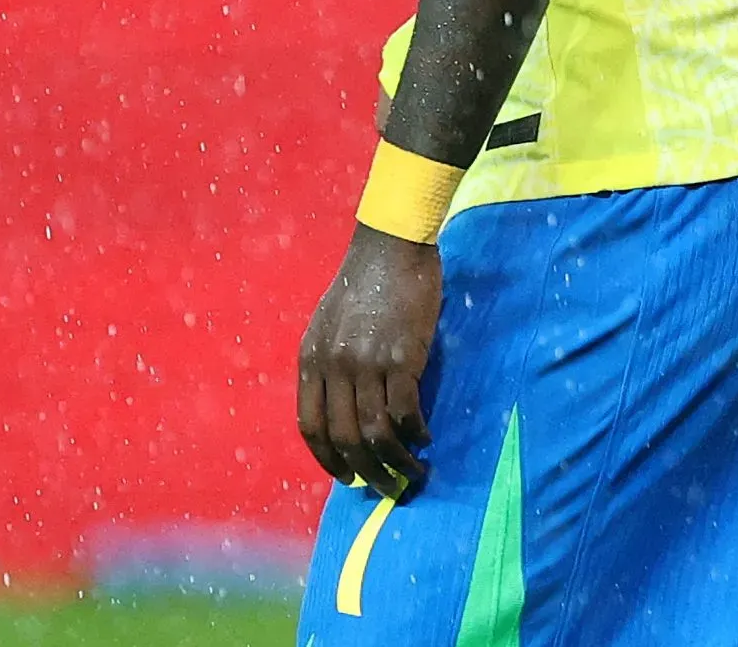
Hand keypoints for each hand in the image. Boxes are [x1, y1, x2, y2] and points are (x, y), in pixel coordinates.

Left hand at [296, 224, 443, 497]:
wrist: (392, 247)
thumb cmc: (366, 284)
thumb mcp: (331, 325)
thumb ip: (332, 365)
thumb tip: (346, 410)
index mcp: (311, 361)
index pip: (311, 427)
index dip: (328, 459)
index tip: (347, 477)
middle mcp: (334, 367)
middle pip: (344, 438)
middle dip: (366, 472)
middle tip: (386, 489)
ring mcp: (367, 363)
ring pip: (375, 432)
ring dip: (395, 462)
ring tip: (412, 474)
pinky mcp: (402, 358)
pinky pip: (405, 411)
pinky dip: (416, 433)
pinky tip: (426, 438)